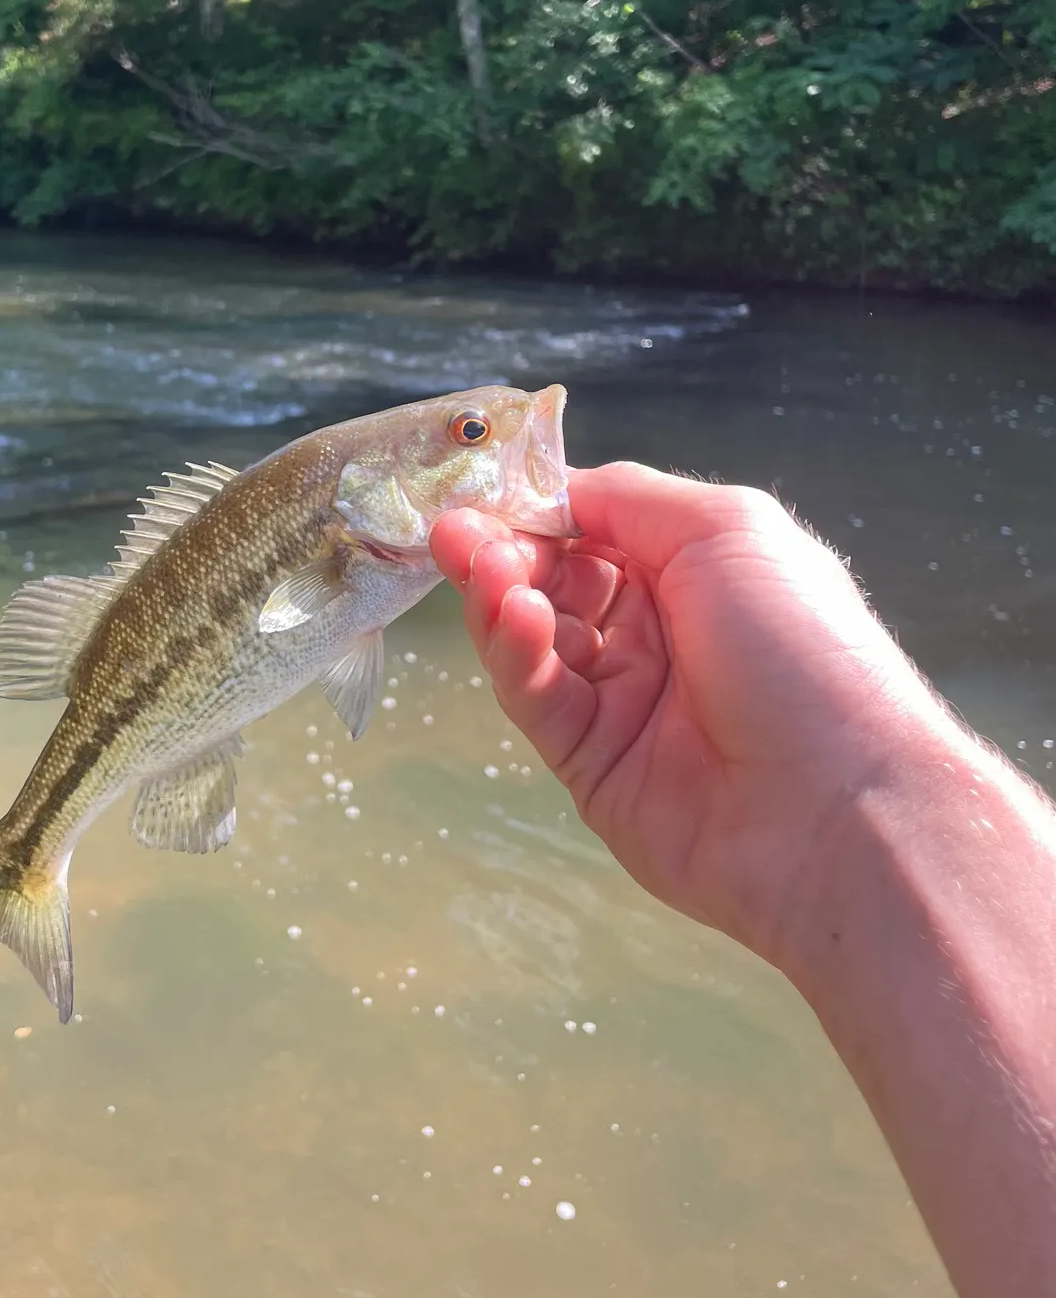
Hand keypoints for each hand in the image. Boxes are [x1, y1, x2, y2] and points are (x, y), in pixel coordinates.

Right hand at [431, 461, 959, 970]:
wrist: (839, 807)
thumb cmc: (800, 645)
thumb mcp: (724, 529)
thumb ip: (624, 500)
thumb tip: (546, 490)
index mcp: (694, 572)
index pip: (589, 529)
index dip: (534, 512)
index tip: (478, 498)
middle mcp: (656, 633)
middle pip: (551, 582)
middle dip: (504, 553)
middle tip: (458, 537)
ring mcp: (622, 701)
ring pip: (533, 641)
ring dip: (504, 600)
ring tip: (486, 573)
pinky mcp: (592, 765)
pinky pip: (540, 700)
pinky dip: (519, 656)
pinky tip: (518, 621)